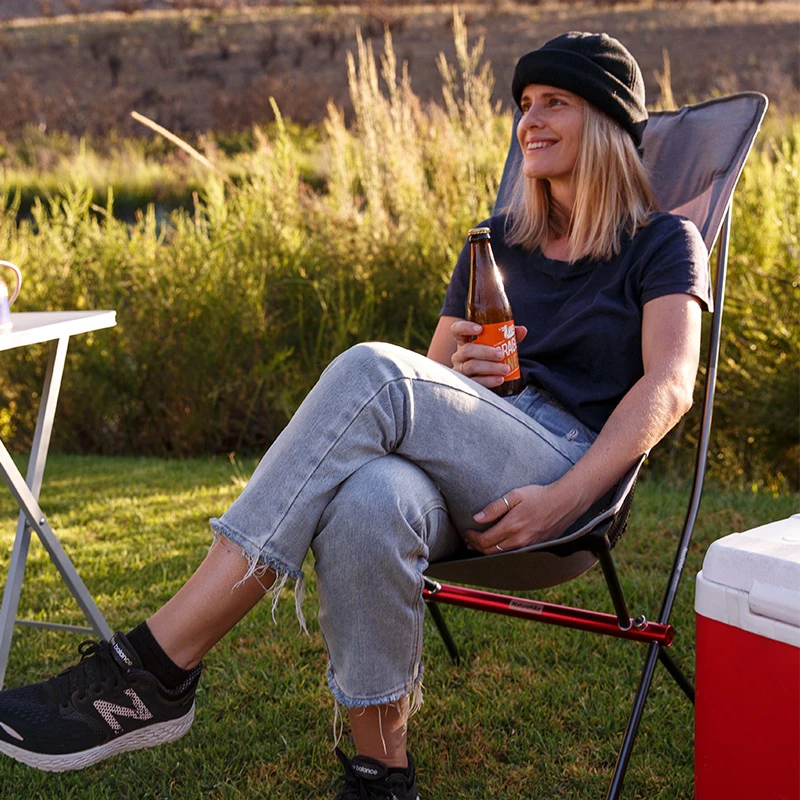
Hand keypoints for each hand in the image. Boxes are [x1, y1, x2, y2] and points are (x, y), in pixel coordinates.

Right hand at [450, 320, 526, 388]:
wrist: (487, 379)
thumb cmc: (490, 357)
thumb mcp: (497, 345)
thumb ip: (509, 336)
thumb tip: (522, 330)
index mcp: (464, 341)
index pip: (457, 329)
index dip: (465, 327)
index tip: (479, 329)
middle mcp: (459, 354)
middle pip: (467, 350)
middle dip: (485, 352)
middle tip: (501, 354)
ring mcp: (460, 369)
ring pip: (471, 366)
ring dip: (490, 367)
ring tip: (505, 368)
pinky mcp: (466, 383)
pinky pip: (475, 382)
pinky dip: (488, 380)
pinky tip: (500, 379)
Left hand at [462, 483, 579, 553]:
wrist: (564, 502)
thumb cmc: (539, 496)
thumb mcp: (515, 495)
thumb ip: (494, 507)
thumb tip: (477, 518)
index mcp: (512, 526)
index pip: (485, 540)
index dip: (472, 537)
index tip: (467, 531)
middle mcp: (519, 540)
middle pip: (490, 551)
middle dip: (476, 546)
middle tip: (469, 539)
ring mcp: (528, 546)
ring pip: (501, 555)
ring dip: (487, 551)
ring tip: (478, 544)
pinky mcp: (534, 547)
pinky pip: (512, 554)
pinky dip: (500, 552)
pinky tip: (497, 545)